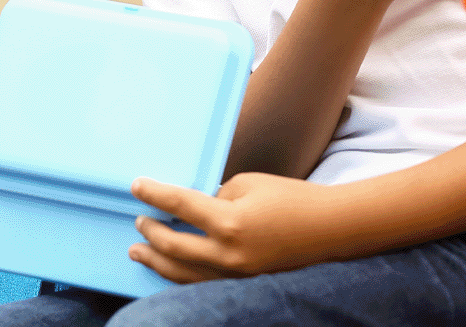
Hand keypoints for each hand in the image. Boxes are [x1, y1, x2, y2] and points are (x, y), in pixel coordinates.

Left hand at [129, 172, 339, 281]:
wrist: (329, 229)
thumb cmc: (293, 199)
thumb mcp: (250, 184)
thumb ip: (218, 196)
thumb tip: (198, 208)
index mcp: (230, 221)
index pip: (180, 205)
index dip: (155, 194)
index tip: (137, 186)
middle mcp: (227, 253)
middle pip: (173, 245)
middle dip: (150, 231)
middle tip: (138, 219)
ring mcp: (234, 272)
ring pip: (181, 272)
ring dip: (156, 260)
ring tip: (138, 251)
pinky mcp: (241, 281)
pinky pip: (200, 282)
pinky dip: (179, 274)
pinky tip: (169, 267)